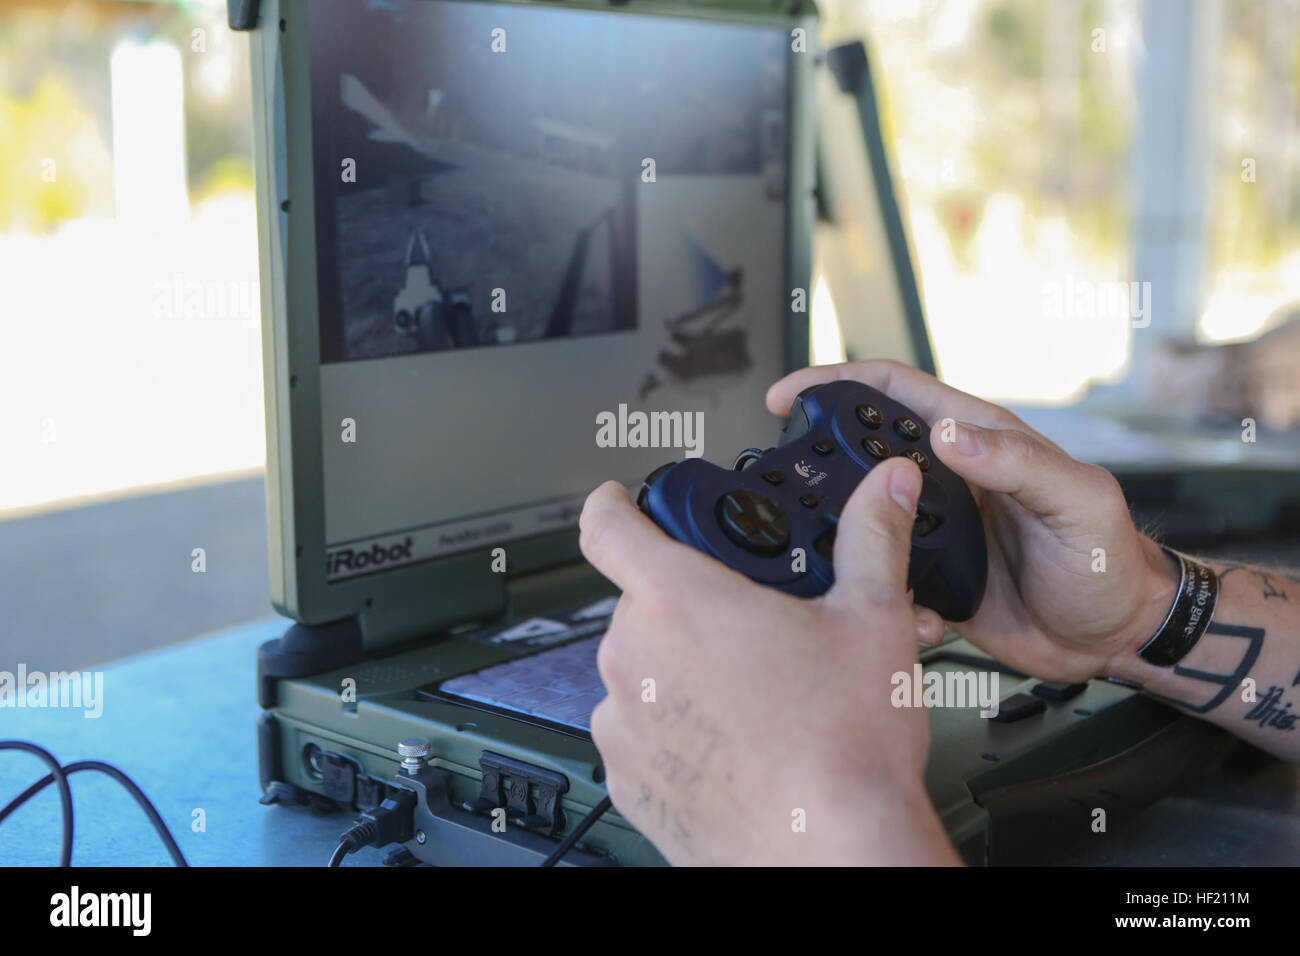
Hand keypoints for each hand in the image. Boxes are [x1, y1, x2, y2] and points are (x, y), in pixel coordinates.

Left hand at [579, 458, 959, 865]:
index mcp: (678, 600)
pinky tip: (734, 743)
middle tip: (751, 630)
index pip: (608, 525)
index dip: (613, 503)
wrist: (834, 853)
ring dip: (680, 671)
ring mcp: (623, 725)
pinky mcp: (628, 781)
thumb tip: (886, 487)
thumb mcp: (872, 617)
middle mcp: (633, 658)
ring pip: (640, 672)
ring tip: (753, 695)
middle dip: (689, 607)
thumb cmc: (844, 745)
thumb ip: (872, 536)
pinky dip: (674, 731)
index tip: (618, 501)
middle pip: (640, 604)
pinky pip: (638, 734)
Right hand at [768, 360, 1178, 683]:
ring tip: (820, 554)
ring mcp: (933, 530)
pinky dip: (873, 590)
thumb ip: (1016, 462)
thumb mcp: (1075, 500)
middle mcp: (946, 481)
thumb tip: (947, 433)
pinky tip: (884, 607)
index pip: (892, 392)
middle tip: (782, 479)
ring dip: (836, 534)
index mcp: (976, 442)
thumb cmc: (1108, 561)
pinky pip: (880, 576)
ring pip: (861, 518)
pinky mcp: (929, 578)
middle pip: (861, 452)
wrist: (1113, 637)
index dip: (836, 382)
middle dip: (815, 457)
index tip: (788, 396)